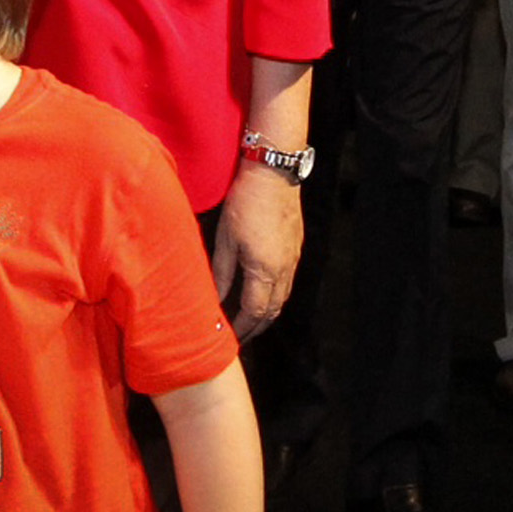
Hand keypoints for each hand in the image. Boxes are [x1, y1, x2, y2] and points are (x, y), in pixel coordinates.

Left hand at [206, 165, 303, 337]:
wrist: (274, 173)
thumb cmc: (246, 201)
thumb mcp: (225, 238)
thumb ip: (222, 272)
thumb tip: (216, 298)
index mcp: (264, 270)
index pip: (254, 312)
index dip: (242, 328)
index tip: (230, 338)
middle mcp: (284, 269)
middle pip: (273, 311)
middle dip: (256, 327)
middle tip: (241, 336)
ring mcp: (293, 258)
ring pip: (283, 297)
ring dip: (267, 313)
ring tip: (250, 320)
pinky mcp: (296, 247)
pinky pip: (287, 281)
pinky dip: (275, 295)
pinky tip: (263, 291)